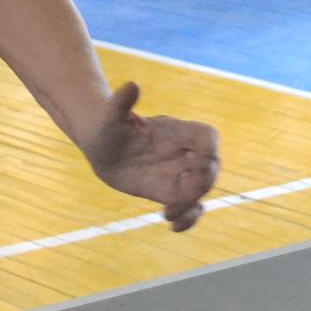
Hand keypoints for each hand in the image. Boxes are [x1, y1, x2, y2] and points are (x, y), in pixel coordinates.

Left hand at [83, 83, 219, 230]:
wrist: (101, 144)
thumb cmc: (107, 124)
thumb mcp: (110, 115)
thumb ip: (121, 102)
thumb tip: (131, 85)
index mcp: (176, 131)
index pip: (207, 137)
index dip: (208, 151)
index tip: (194, 165)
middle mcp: (182, 152)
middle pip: (210, 168)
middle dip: (199, 184)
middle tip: (174, 199)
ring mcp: (178, 173)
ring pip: (201, 191)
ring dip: (193, 206)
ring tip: (170, 216)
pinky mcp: (168, 191)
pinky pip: (189, 206)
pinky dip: (188, 219)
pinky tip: (172, 226)